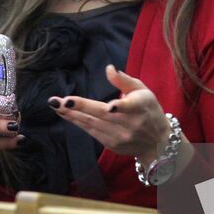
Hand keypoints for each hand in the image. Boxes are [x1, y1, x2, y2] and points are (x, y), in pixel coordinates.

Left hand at [49, 64, 175, 159]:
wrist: (158, 143)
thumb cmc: (149, 110)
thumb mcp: (143, 91)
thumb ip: (124, 80)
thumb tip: (108, 69)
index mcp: (141, 106)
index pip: (130, 106)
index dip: (120, 107)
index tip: (110, 107)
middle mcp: (130, 124)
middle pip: (103, 115)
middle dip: (81, 108)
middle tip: (61, 101)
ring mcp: (120, 137)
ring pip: (92, 124)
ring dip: (72, 115)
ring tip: (56, 105)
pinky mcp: (112, 145)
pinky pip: (91, 132)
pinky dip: (77, 122)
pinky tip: (65, 114)